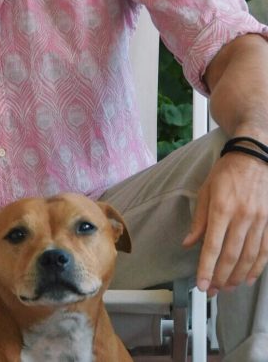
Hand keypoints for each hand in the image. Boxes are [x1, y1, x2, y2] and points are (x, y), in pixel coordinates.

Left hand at [183, 150, 267, 295]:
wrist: (253, 157)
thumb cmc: (226, 173)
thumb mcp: (205, 191)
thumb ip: (199, 220)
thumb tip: (188, 243)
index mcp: (222, 208)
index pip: (213, 246)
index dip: (206, 268)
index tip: (201, 284)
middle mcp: (242, 217)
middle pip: (231, 256)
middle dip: (220, 277)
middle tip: (211, 291)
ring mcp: (259, 221)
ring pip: (249, 257)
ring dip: (237, 277)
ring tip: (226, 288)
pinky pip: (264, 251)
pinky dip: (256, 268)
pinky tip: (247, 278)